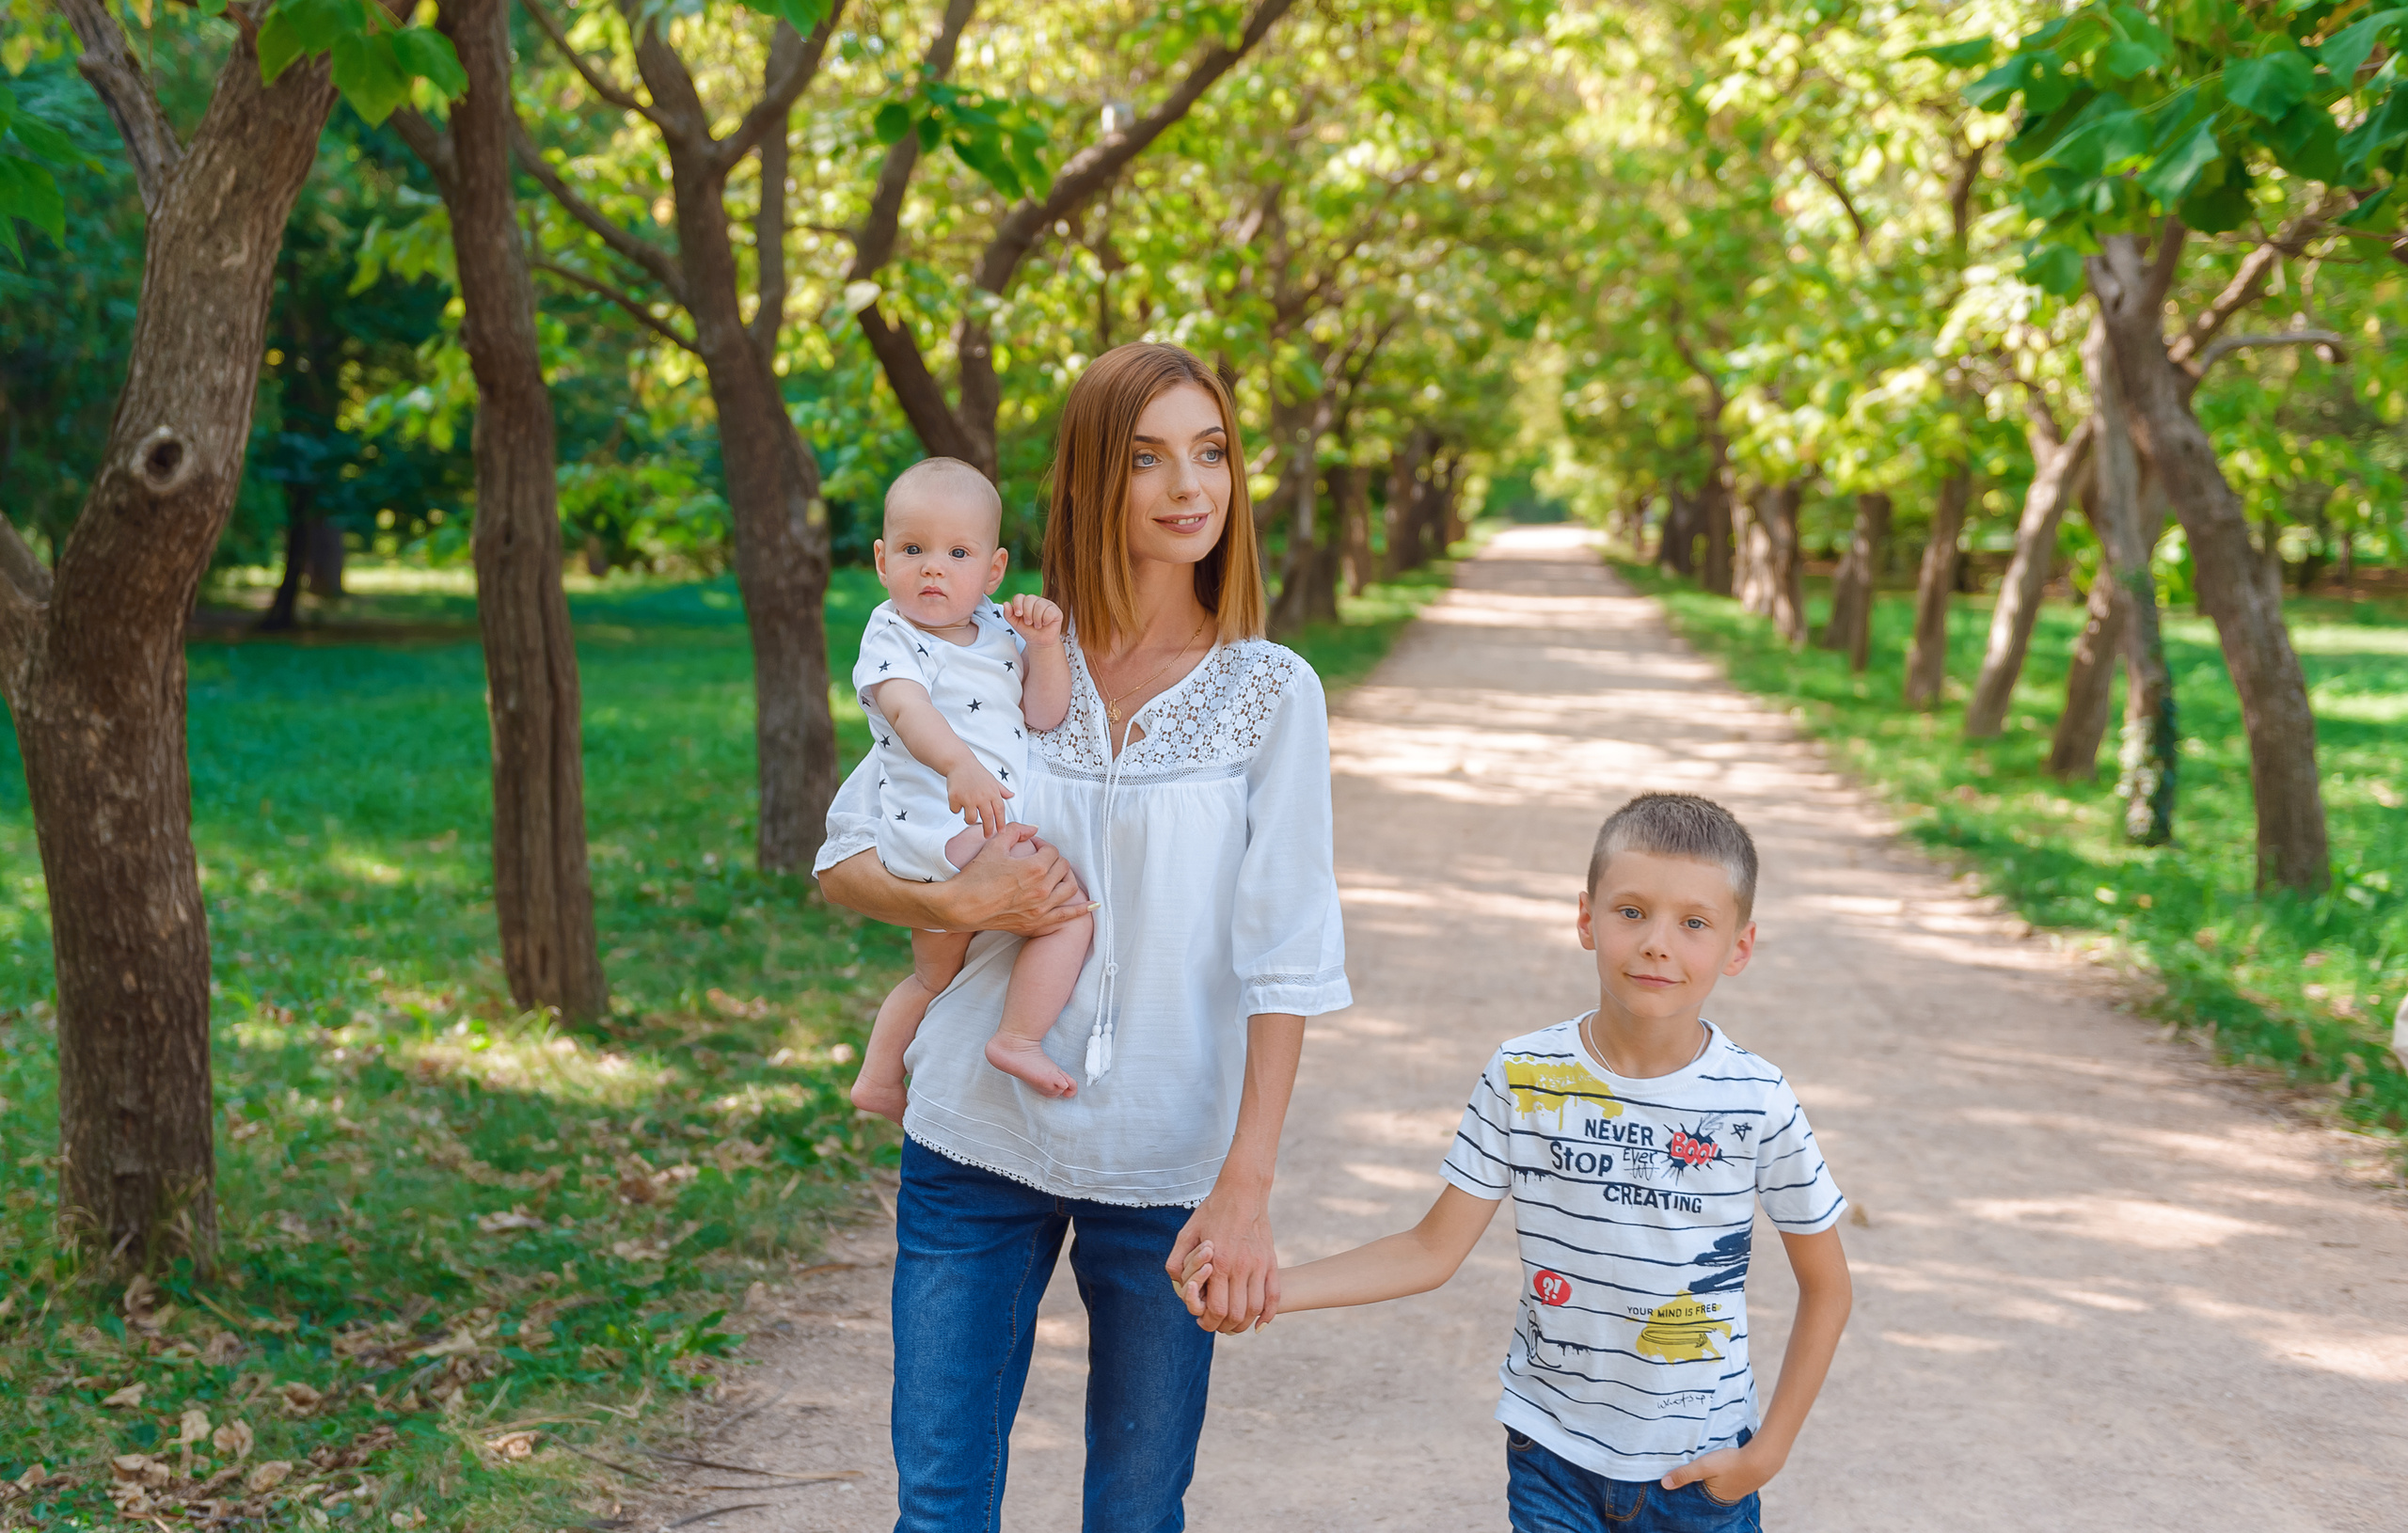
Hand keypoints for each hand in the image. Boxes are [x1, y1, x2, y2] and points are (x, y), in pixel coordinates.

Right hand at [937, 825, 1091, 936]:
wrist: (962, 906)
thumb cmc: (975, 876)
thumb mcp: (994, 845)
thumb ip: (1016, 830)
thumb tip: (1034, 829)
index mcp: (1033, 868)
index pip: (1051, 851)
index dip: (1042, 845)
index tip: (1032, 847)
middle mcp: (1041, 889)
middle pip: (1063, 868)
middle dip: (1054, 859)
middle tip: (1042, 859)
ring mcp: (1041, 908)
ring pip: (1070, 888)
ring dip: (1067, 878)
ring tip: (1058, 874)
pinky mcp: (1037, 922)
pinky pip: (1067, 916)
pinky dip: (1083, 910)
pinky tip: (1093, 905)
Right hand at [946, 763, 1012, 837]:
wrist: (959, 763)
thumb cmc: (976, 772)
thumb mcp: (992, 779)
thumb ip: (1002, 790)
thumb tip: (1011, 795)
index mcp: (992, 792)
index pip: (1000, 811)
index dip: (1001, 823)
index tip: (1001, 831)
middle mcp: (981, 796)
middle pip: (988, 819)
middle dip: (988, 830)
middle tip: (987, 835)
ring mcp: (968, 797)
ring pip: (971, 819)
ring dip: (970, 820)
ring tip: (969, 815)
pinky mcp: (955, 797)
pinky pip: (956, 811)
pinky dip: (956, 808)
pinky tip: (958, 802)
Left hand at [1004, 593, 1064, 646]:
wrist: (1039, 642)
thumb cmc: (1028, 631)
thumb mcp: (1015, 624)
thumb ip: (1008, 614)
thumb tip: (1005, 603)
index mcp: (1025, 602)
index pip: (1020, 596)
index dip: (1018, 605)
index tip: (1018, 614)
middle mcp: (1037, 601)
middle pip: (1030, 599)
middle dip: (1027, 613)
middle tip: (1029, 622)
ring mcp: (1047, 604)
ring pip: (1040, 604)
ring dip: (1036, 619)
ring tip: (1037, 625)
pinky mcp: (1056, 611)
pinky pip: (1050, 611)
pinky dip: (1045, 620)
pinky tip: (1045, 623)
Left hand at [1166, 1188, 1277, 1333]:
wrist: (1242, 1191)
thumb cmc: (1211, 1212)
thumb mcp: (1186, 1233)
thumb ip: (1177, 1260)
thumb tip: (1179, 1285)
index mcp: (1219, 1262)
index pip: (1216, 1308)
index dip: (1208, 1321)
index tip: (1202, 1321)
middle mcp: (1241, 1266)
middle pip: (1236, 1313)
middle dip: (1224, 1326)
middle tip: (1216, 1325)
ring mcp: (1259, 1264)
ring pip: (1255, 1308)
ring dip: (1243, 1323)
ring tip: (1233, 1324)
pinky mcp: (1270, 1261)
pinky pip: (1274, 1296)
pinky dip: (1268, 1315)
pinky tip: (1258, 1324)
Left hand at [1659, 1443, 1778, 1503]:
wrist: (1763, 1458)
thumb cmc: (1732, 1463)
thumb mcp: (1704, 1466)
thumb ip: (1684, 1474)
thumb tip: (1664, 1484)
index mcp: (1715, 1498)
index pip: (1696, 1494)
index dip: (1688, 1485)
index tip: (1680, 1476)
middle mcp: (1727, 1497)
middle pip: (1708, 1489)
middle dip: (1700, 1481)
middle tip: (1694, 1470)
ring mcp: (1739, 1489)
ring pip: (1719, 1483)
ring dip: (1713, 1476)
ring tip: (1708, 1466)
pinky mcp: (1747, 1479)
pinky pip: (1731, 1477)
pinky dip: (1725, 1472)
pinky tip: (1725, 1464)